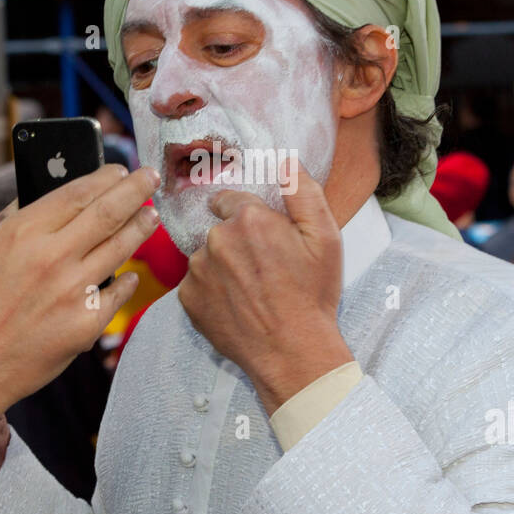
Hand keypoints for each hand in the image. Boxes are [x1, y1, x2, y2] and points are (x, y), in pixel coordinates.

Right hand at [0, 164, 160, 480]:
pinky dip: (127, 280)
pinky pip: (117, 293)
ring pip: (121, 248)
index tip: (122, 170)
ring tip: (151, 216)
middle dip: (137, 190)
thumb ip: (16, 218)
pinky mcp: (86, 324)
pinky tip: (130, 274)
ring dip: (141, 227)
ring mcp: (72, 291)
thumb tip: (48, 192)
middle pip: (109, 212)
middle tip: (152, 177)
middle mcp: (50, 257)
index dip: (106, 178)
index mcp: (22, 232)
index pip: (77, 192)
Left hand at [178, 159, 352, 414]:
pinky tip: (234, 304)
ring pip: (205, 256)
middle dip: (235, 241)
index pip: (231, 200)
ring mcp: (197, 270)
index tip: (261, 236)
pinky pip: (194, 283)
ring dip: (221, 266)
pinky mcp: (187, 298)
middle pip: (218, 229)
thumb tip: (285, 161)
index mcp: (248, 218)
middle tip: (262, 268)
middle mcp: (216, 239)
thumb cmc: (312, 295)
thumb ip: (303, 192)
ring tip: (249, 290)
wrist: (293, 352)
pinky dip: (209, 290)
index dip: (247, 216)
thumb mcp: (325, 238)